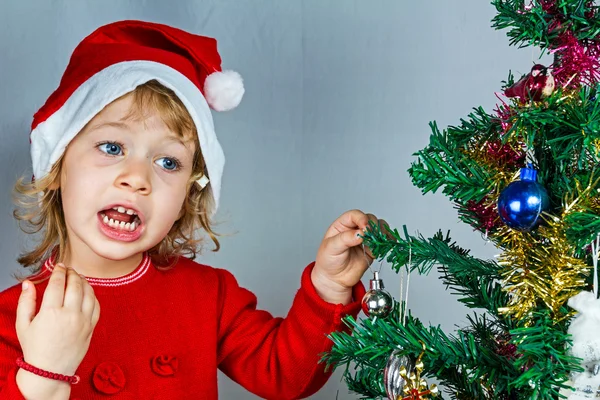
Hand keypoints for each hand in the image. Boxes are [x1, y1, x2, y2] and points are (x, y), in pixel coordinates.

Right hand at [15, 265, 99, 398]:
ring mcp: (83, 321)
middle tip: (69, 269)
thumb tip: (28, 283)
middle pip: (75, 285)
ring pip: (89, 293)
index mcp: (51, 313)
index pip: (58, 284)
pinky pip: (96, 306)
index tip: (59, 266)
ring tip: (78, 277)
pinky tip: (87, 292)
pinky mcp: (91, 327)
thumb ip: (25, 301)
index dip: (59, 272)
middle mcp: (69, 315)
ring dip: (84, 282)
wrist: (50, 370)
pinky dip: (93, 295)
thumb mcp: (23, 325)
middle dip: (72, 273)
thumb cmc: (35, 347)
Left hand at [311, 210, 388, 304]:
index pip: (354, 215)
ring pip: (378, 228)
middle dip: (373, 226)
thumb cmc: (328, 261)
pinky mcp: (372, 250)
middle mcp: (354, 229)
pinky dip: (387, 242)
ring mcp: (364, 239)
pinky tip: (386, 244)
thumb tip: (360, 233)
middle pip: (369, 219)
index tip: (365, 227)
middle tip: (372, 235)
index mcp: (342, 225)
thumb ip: (345, 239)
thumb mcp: (331, 247)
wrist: (334, 279)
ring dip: (382, 232)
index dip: (361, 218)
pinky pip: (382, 242)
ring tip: (380, 240)